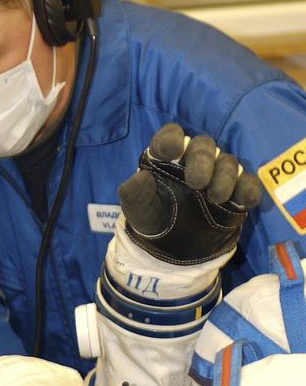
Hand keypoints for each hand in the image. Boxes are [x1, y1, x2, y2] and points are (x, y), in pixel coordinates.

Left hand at [118, 123, 260, 264]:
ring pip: (228, 162)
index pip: (171, 135)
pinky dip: (249, 189)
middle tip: (197, 183)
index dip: (172, 139)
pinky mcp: (235, 193)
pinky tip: (245, 201)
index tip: (172, 152)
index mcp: (166, 157)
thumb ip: (135, 193)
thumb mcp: (137, 209)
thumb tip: (141, 177)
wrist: (171, 249)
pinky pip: (248, 183)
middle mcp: (193, 160)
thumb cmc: (152, 219)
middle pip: (204, 145)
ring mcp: (216, 175)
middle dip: (202, 160)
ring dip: (225, 176)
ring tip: (216, 197)